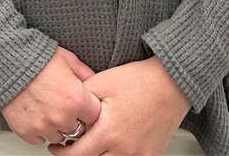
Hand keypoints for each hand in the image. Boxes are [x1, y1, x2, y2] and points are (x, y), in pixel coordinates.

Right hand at [3, 47, 100, 146]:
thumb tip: (95, 83)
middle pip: (77, 130)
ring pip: (58, 137)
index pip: (94, 118)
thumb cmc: (37, 57)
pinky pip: (38, 139)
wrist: (8, 58)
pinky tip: (36, 114)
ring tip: (48, 108)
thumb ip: (85, 74)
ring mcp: (43, 126)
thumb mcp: (68, 59)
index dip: (89, 110)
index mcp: (76, 100)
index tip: (83, 105)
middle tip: (63, 104)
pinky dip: (38, 130)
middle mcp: (61, 117)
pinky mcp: (26, 130)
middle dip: (73, 119)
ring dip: (56, 126)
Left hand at [50, 58, 189, 155]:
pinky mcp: (150, 155)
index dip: (62, 152)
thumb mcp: (100, 82)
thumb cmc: (139, 80)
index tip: (57, 147)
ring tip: (92, 144)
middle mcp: (125, 149)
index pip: (77, 155)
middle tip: (71, 146)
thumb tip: (67, 115)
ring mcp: (139, 155)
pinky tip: (111, 145)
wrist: (171, 83)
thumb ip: (80, 101)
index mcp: (109, 133)